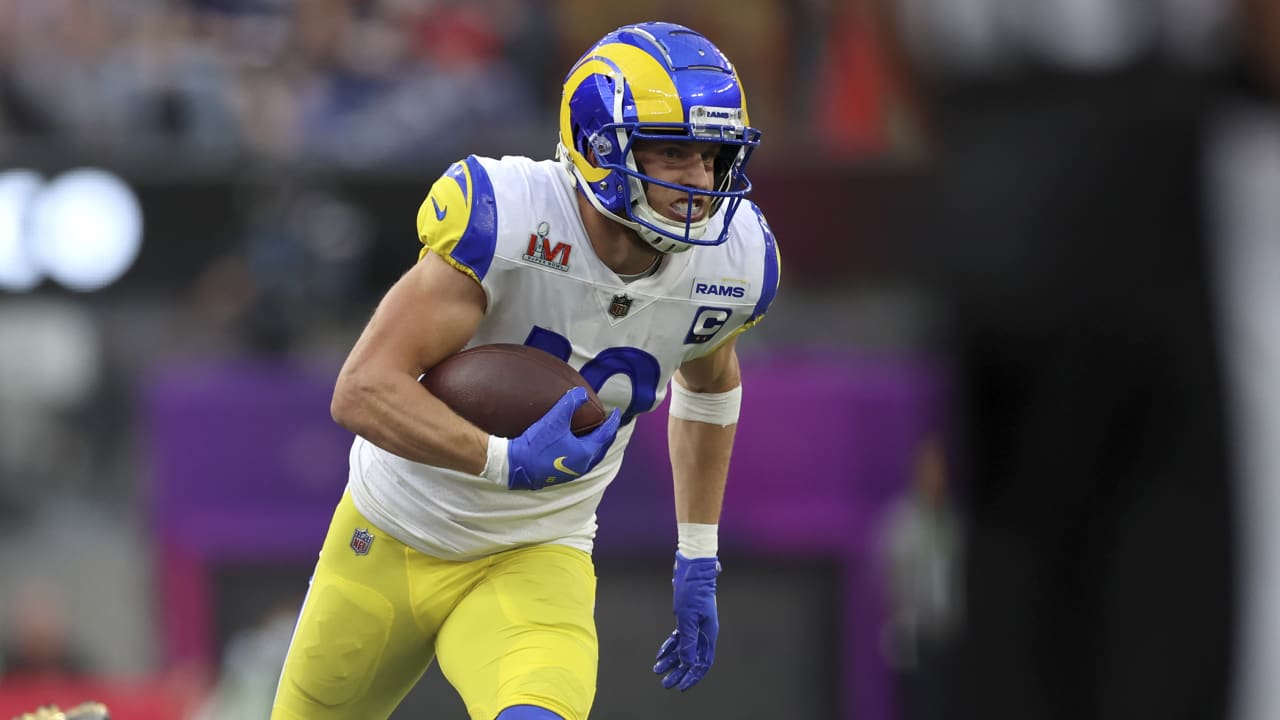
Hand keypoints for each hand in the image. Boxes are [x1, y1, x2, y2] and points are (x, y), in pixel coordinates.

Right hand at [506, 387, 620, 489]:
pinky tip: (577, 447)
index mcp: (586, 452)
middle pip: (601, 448)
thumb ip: (570, 403)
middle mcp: (582, 465)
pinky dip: (585, 452)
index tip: (616, 412)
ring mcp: (572, 472)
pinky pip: (581, 462)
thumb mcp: (555, 419)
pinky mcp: (561, 476)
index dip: (612, 422)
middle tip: (609, 423)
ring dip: (596, 445)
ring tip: (596, 434)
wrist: (516, 466)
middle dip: (607, 435)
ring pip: (592, 457)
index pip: (605, 435)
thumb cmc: (537, 444)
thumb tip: (582, 392)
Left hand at [652, 552, 720, 689]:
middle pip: (692, 658)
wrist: (693, 567)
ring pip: (684, 648)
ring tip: (657, 669)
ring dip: (671, 660)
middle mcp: (704, 631)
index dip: (692, 676)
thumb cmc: (692, 590)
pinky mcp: (687, 617)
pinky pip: (679, 637)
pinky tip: (660, 654)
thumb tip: (688, 663)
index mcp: (708, 633)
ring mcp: (696, 624)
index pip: (702, 662)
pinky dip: (669, 646)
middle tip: (665, 684)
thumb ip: (688, 641)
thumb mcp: (687, 617)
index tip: (681, 686)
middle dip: (679, 672)